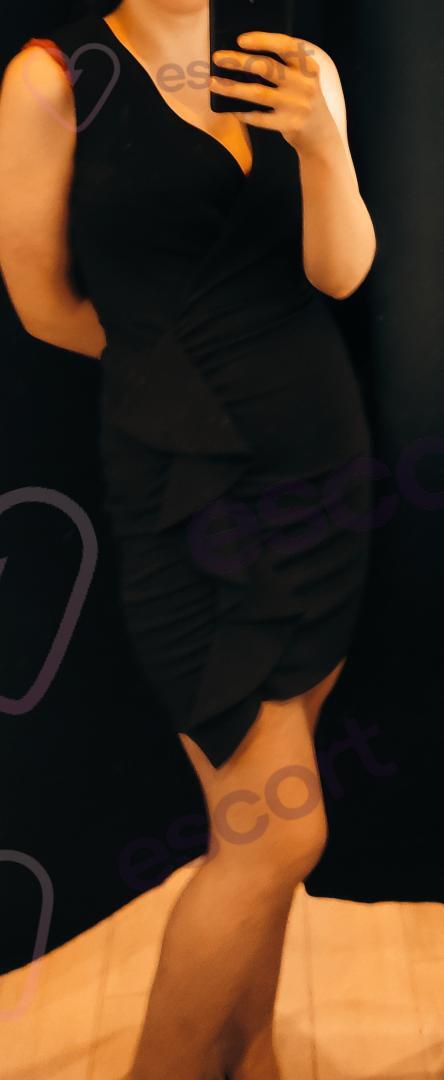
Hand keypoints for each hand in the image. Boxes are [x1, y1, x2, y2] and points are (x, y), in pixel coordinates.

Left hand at [210, 32, 336, 155]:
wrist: (321, 135)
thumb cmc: (303, 100)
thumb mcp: (303, 79)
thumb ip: (283, 67)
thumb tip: (243, 58)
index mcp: (308, 66)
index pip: (285, 46)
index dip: (263, 40)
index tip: (240, 40)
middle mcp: (304, 84)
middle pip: (266, 67)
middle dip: (239, 61)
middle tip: (217, 58)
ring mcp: (297, 105)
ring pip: (258, 93)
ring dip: (233, 87)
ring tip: (213, 83)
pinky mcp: (289, 125)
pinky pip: (260, 118)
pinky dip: (245, 114)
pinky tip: (232, 110)